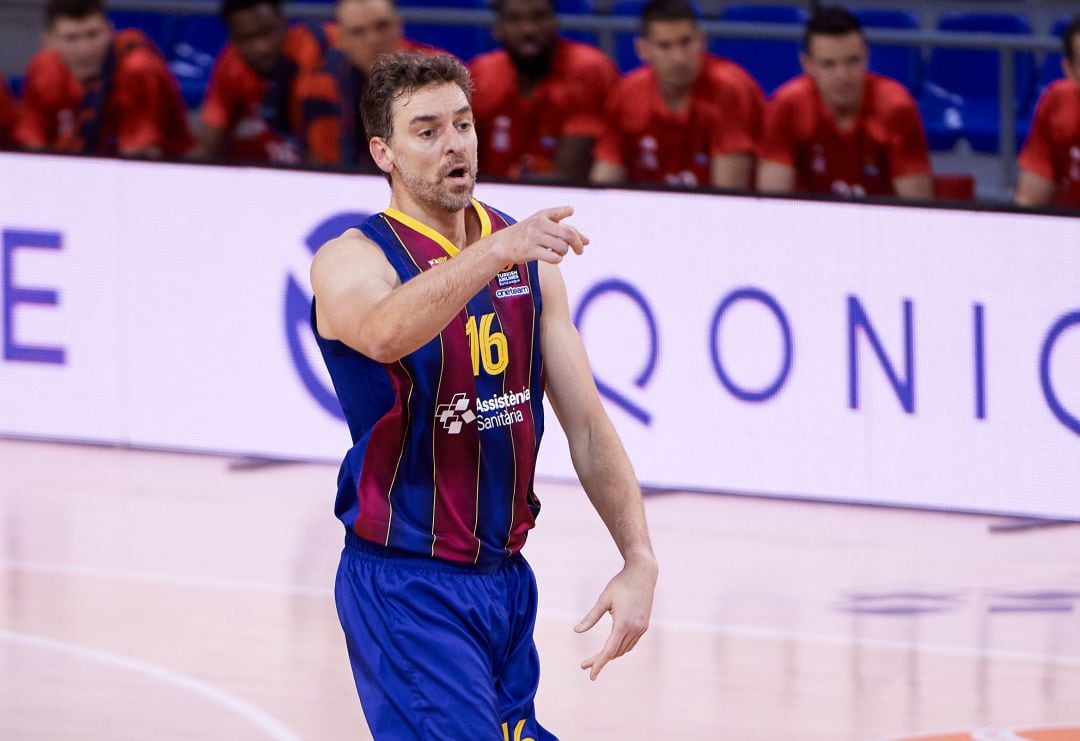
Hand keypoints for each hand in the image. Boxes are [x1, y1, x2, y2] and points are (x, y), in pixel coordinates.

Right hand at [493, 206, 588, 265]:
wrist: (504, 244)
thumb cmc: (529, 234)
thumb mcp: (544, 225)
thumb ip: (566, 229)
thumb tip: (588, 241)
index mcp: (543, 215)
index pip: (559, 212)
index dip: (567, 213)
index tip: (572, 215)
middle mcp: (539, 224)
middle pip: (568, 233)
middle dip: (578, 244)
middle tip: (580, 251)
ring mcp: (534, 237)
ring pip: (562, 247)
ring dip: (564, 252)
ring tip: (559, 252)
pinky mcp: (530, 251)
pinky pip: (554, 257)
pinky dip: (557, 259)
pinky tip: (553, 257)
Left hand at [574, 559, 656, 679]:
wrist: (643, 573)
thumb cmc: (621, 584)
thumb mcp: (603, 600)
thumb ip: (590, 617)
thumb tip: (576, 630)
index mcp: (623, 624)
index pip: (609, 650)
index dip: (598, 664)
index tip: (590, 675)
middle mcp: (634, 629)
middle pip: (615, 652)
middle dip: (600, 660)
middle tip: (584, 666)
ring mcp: (641, 628)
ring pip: (624, 649)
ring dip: (610, 655)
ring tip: (596, 658)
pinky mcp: (644, 625)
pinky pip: (631, 643)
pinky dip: (620, 648)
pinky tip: (612, 648)